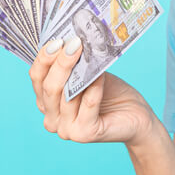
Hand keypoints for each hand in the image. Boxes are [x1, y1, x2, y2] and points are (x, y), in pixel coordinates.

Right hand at [29, 37, 155, 145]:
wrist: (136, 116)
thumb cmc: (111, 94)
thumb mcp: (89, 75)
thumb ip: (76, 66)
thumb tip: (70, 42)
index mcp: (47, 103)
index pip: (37, 78)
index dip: (44, 59)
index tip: (57, 40)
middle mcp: (52, 119)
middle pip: (49, 87)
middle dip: (61, 63)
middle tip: (74, 43)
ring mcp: (66, 130)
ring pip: (65, 96)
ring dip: (78, 71)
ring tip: (88, 52)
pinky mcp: (85, 134)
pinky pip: (88, 104)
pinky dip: (94, 88)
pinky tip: (100, 74)